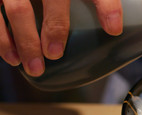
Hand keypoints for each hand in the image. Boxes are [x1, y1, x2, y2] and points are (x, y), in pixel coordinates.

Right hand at [0, 0, 122, 76]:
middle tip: (55, 54)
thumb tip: (114, 30)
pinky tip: (11, 58)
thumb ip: (97, 4)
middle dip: (54, 27)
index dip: (107, 7)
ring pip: (17, 9)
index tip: (114, 29)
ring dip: (24, 40)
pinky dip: (2, 39)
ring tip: (35, 67)